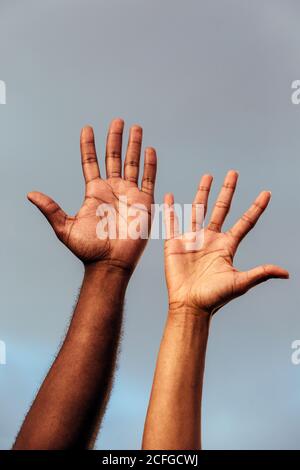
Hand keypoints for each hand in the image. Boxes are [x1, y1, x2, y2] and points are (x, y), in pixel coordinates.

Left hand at [28, 118, 156, 272]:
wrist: (110, 263)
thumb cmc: (88, 249)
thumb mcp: (64, 228)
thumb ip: (51, 209)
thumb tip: (30, 194)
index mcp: (95, 192)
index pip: (90, 162)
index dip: (88, 145)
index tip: (87, 128)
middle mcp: (112, 189)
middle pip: (114, 157)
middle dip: (115, 138)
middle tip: (117, 121)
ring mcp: (129, 194)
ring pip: (132, 164)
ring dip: (133, 146)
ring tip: (135, 128)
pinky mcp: (144, 202)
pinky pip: (148, 179)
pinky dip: (149, 165)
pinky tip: (149, 150)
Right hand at [164, 170, 288, 315]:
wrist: (189, 306)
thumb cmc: (214, 297)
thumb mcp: (240, 283)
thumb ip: (260, 273)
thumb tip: (286, 273)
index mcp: (227, 246)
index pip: (245, 222)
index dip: (256, 208)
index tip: (267, 193)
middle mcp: (210, 239)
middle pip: (221, 209)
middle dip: (228, 191)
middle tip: (233, 173)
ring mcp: (192, 240)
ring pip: (198, 210)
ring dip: (203, 193)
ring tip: (207, 177)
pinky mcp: (174, 244)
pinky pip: (171, 223)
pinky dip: (170, 210)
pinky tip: (169, 197)